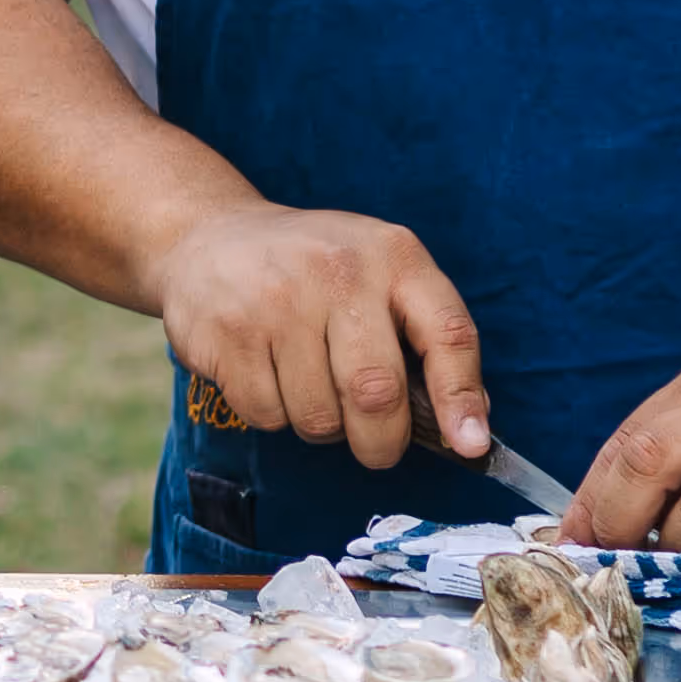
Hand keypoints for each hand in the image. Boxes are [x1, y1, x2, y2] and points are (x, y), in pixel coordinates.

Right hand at [149, 202, 488, 475]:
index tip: (469, 446)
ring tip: (307, 386)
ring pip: (319, 417)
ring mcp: (278, 300)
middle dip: (382, 442)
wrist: (210, 234)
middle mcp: (339, 271)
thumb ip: (426, 337)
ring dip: (320, 425)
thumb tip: (468, 424)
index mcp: (393, 255)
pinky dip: (273, 415)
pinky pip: (267, 415)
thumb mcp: (379, 274)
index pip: (447, 333)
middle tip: (376, 447)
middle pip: (377, 394)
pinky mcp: (227, 331)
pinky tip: (266, 375)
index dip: (462, 398)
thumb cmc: (314, 269)